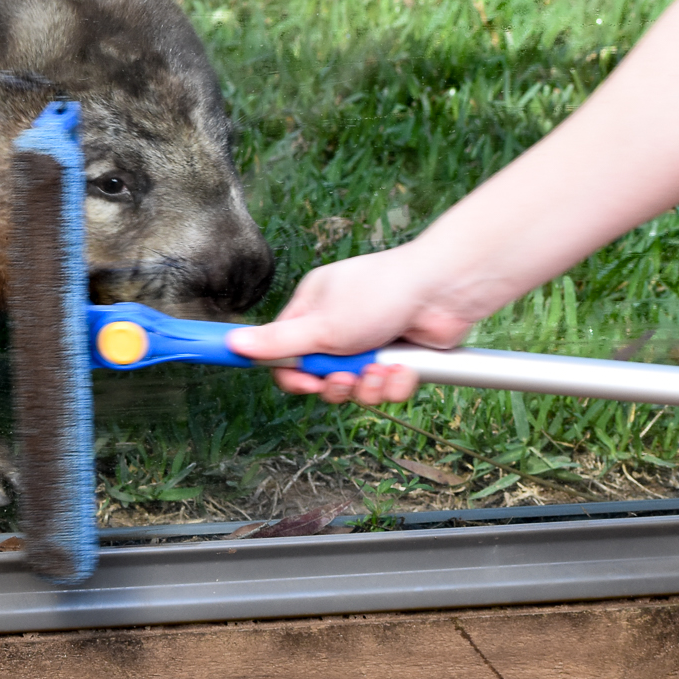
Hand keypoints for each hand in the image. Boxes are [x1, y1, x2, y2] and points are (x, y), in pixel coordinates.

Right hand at [225, 242, 477, 404]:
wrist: (443, 291)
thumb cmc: (382, 292)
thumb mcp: (322, 325)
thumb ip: (277, 343)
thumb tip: (234, 343)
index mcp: (313, 308)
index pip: (286, 352)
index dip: (292, 374)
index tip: (301, 384)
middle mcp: (340, 325)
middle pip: (321, 376)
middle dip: (335, 384)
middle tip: (344, 377)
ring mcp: (370, 341)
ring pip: (355, 387)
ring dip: (368, 386)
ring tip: (379, 369)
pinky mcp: (398, 357)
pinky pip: (386, 387)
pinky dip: (394, 383)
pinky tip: (402, 368)